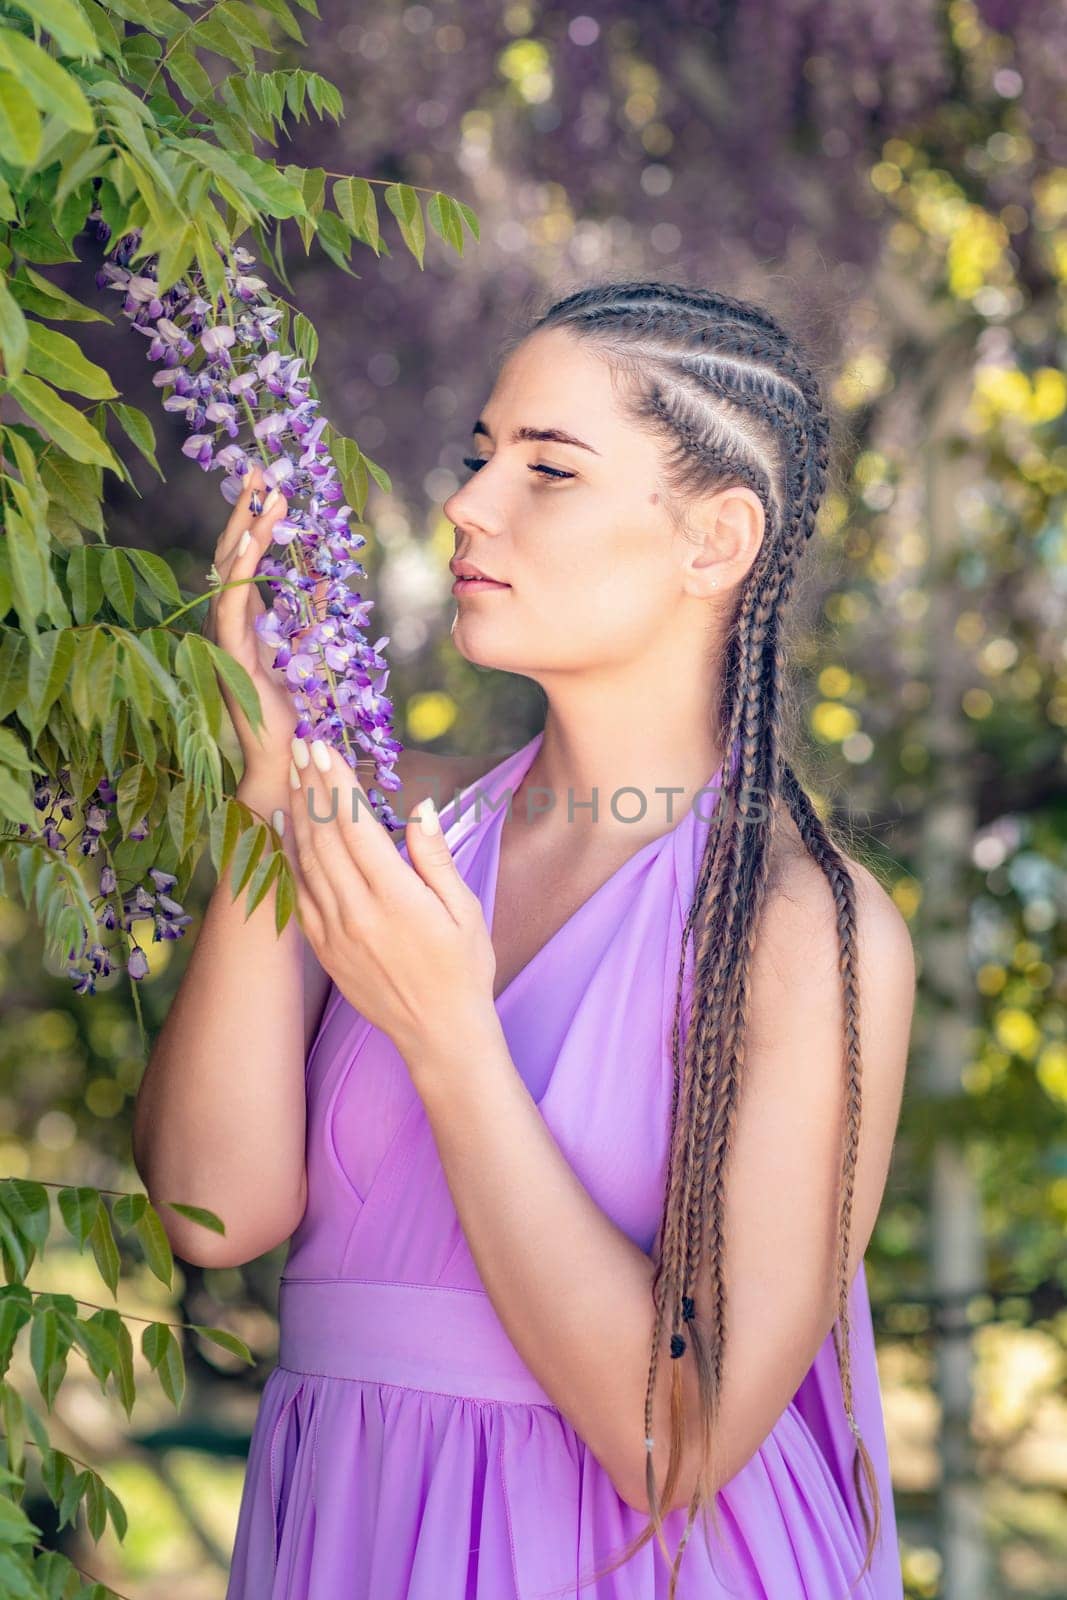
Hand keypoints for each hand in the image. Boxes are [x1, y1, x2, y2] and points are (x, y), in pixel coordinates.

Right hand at [203, 466, 327, 806]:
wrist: (290, 758)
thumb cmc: (299, 711)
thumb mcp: (310, 647)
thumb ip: (310, 612)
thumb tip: (321, 576)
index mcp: (246, 621)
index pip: (245, 559)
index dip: (254, 520)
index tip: (266, 482)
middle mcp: (230, 624)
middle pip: (232, 555)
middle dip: (244, 510)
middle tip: (258, 467)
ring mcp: (225, 639)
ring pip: (229, 573)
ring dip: (246, 529)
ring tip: (262, 492)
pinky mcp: (230, 655)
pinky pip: (232, 604)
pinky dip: (241, 571)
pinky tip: (252, 541)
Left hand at [285, 736, 499, 1069]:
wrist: (439, 1035)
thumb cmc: (464, 969)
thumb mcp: (465, 911)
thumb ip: (436, 858)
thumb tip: (420, 808)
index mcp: (397, 899)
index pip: (356, 825)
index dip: (337, 782)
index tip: (324, 747)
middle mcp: (358, 913)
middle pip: (324, 835)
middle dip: (312, 785)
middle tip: (301, 745)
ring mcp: (335, 933)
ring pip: (306, 860)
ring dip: (298, 811)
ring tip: (294, 772)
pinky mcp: (323, 949)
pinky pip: (296, 892)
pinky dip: (287, 854)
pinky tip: (284, 824)